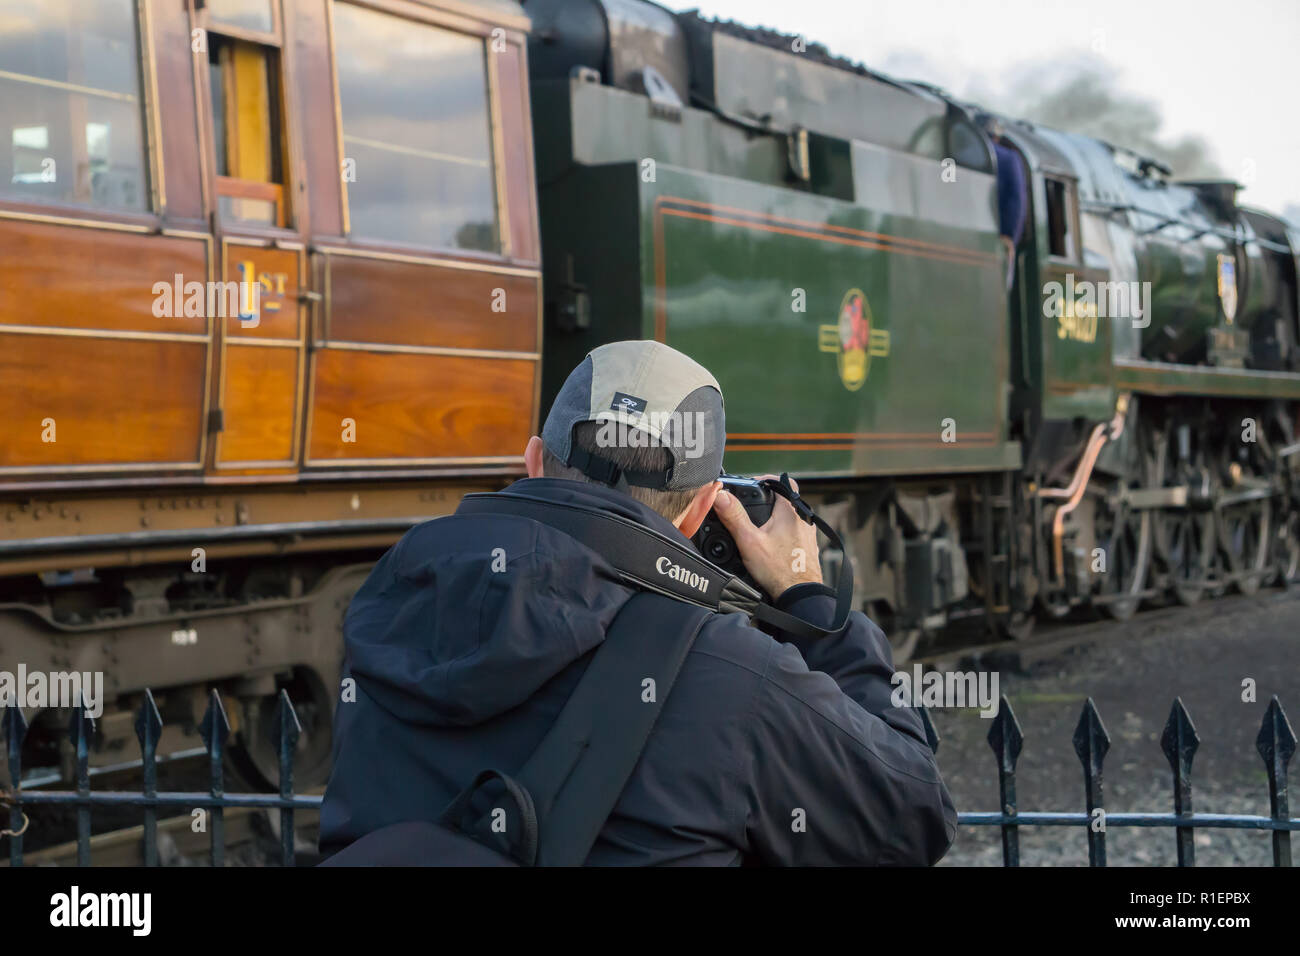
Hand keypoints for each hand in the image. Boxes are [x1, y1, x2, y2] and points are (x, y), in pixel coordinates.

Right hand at [713, 475, 822, 596]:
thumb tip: (720, 495)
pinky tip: (770, 546)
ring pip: (789, 517)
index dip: (765, 480)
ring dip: (774, 518)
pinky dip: (781, 534)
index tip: (751, 486)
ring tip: (757, 528)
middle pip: (784, 499)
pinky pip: (794, 533)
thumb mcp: (749, 541)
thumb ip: (734, 517)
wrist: (800, 596)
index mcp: (791, 512)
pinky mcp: (807, 549)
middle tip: (749, 508)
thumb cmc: (779, 571)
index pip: (782, 482)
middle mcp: (803, 520)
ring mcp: (808, 535)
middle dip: (766, 502)